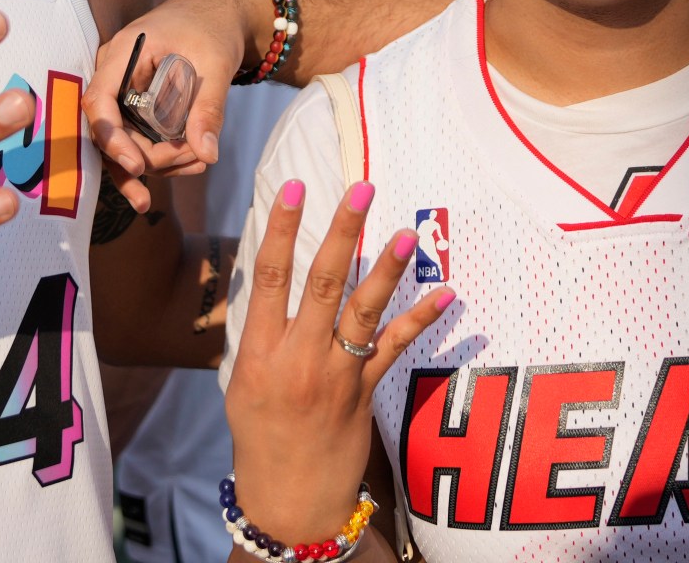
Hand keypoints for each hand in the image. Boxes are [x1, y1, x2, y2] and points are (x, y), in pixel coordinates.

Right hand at [84, 0, 264, 206]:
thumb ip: (209, 107)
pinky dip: (161, 155)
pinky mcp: (136, 104)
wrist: (218, 11)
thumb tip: (207, 154)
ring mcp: (122, 90)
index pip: (99, 101)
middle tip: (193, 159)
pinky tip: (191, 163)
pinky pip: (138, 136)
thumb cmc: (213, 26)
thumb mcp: (216, 63)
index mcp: (124, 53)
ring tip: (198, 163)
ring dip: (157, 161)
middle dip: (147, 155)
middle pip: (111, 129)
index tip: (137, 165)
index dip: (111, 137)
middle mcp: (114, 73)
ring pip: (124, 139)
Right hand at [226, 180, 453, 543]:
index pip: (269, 277)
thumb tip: (274, 282)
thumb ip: (260, 333)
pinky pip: (394, 348)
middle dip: (343, 232)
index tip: (294, 188)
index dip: (282, 230)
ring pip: (363, 312)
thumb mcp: (242, 382)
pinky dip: (421, 319)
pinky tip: (445, 294)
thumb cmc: (259, 435)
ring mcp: (335, 375)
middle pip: (322, 283)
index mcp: (258, 352)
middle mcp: (297, 358)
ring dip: (387, 270)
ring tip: (407, 234)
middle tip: (362, 189)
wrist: (288, 500)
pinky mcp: (364, 393)